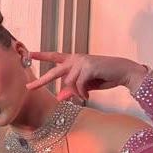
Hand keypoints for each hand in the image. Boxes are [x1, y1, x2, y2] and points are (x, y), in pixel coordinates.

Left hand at [26, 52, 147, 100]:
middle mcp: (76, 59)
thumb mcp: (86, 86)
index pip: (55, 56)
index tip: (30, 54)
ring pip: (69, 83)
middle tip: (28, 88)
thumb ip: (72, 89)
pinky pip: (79, 85)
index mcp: (74, 60)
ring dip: (76, 93)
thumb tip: (60, 97)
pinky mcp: (88, 67)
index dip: (42, 55)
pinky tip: (88, 96)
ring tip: (85, 96)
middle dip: (41, 81)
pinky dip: (82, 93)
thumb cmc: (105, 77)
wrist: (124, 72)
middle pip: (54, 72)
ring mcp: (82, 62)